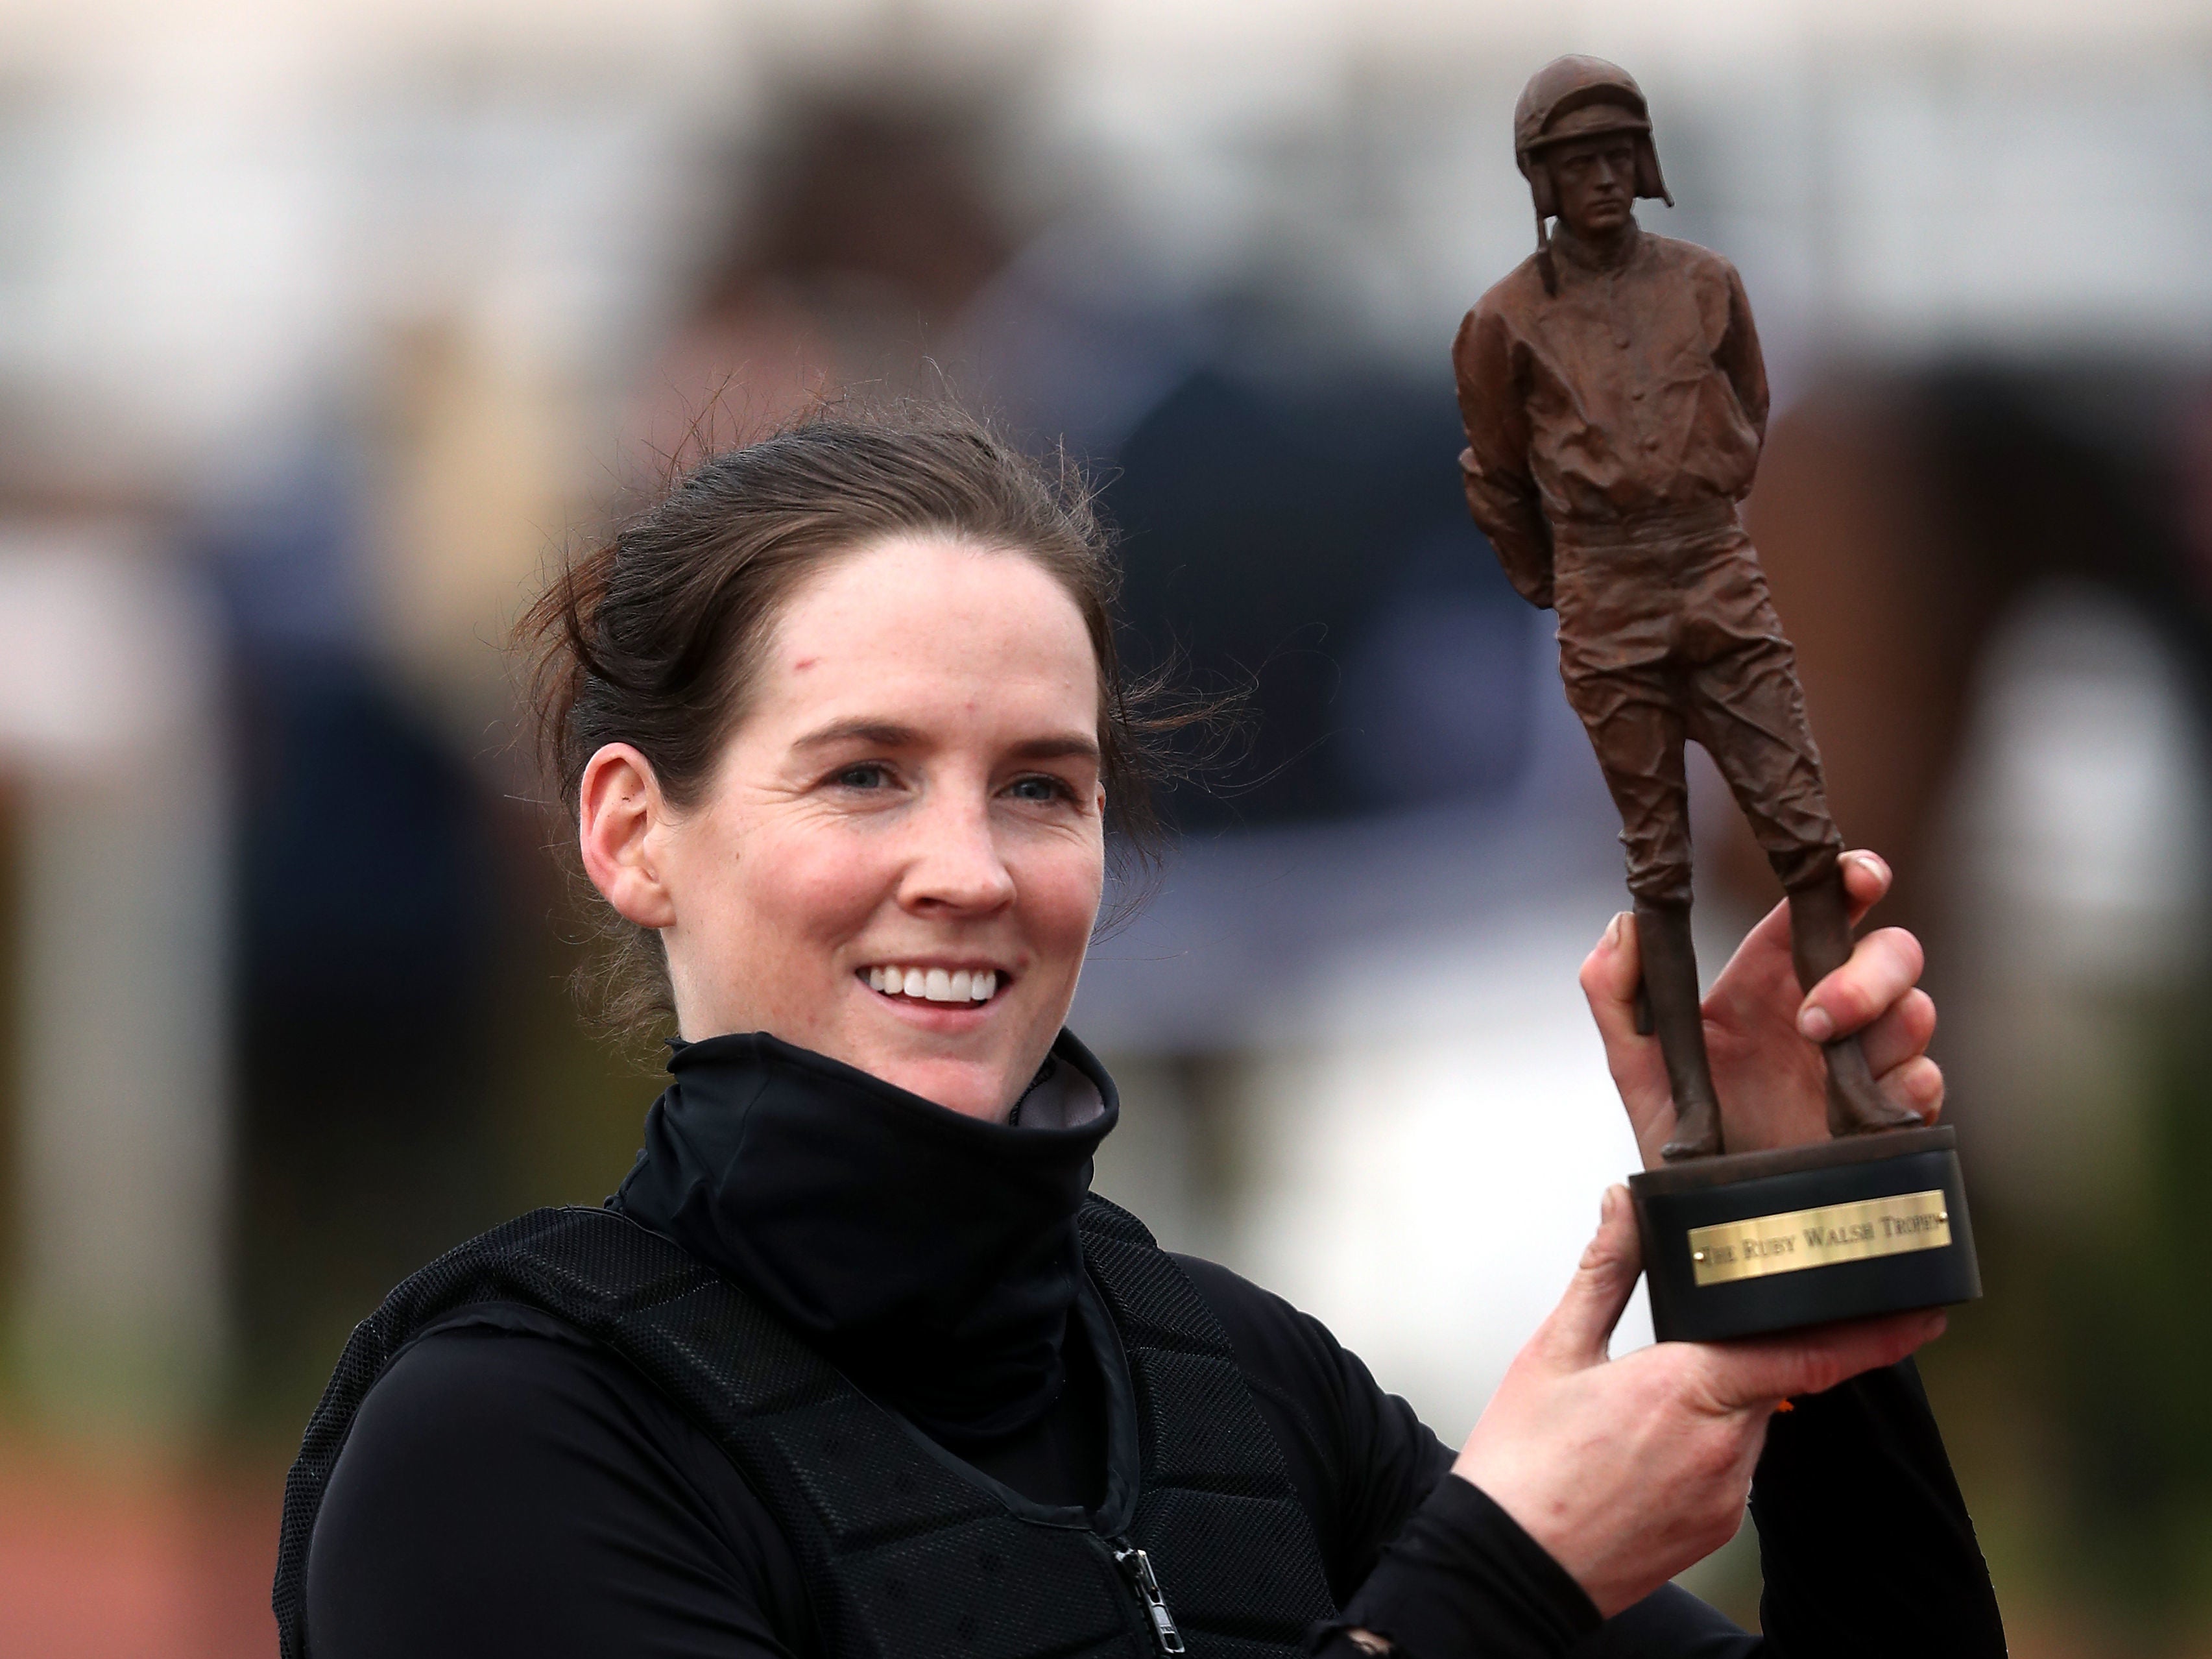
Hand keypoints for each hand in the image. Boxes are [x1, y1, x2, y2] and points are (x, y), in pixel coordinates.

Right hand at [1453, 1187, 1944, 1615]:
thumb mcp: (1554, 1351)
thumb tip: (1624, 1205)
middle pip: (1769, 1379)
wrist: (1508, 1566)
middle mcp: (1723, 1448)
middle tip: (1681, 1352)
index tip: (1923, 1314)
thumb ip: (1604, 1271)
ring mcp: (1725, 1497)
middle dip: (1741, 1355)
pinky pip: (1733, 1469)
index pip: (1805, 1352)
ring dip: (1716, 1401)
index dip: (1872, 1333)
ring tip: (1635, 1413)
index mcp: (1687, 1388)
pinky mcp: (1716, 1531)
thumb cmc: (1523, 1464)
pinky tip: (1643, 1451)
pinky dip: (1704, 1445)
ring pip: (1750, 1424)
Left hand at [1580, 850, 1942, 1169]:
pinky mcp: (1885, 1116)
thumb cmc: (1678, 1141)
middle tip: (1818, 1017)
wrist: (1713, 1226)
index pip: (1819, 910)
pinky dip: (1909, 1082)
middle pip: (1890, 952)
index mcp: (1765, 984)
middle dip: (1869, 971)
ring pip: (1917, 1009)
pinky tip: (1872, 1101)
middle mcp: (1820, 1013)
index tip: (1860, 877)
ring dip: (1890, 1024)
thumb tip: (1625, 924)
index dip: (1851, 880)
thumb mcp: (1635, 1067)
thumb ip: (1615, 993)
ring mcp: (1860, 1063)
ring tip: (1833, 1058)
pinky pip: (1926, 1080)